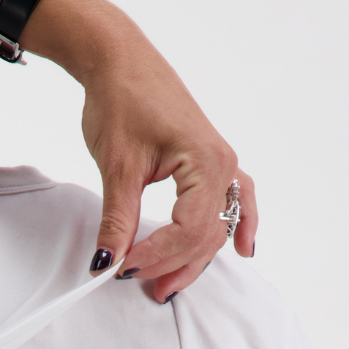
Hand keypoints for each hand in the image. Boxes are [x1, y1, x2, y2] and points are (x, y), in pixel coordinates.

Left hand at [32, 0, 257, 301]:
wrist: (120, 61)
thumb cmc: (121, 99)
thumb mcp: (116, 166)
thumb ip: (117, 220)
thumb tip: (106, 263)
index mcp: (205, 161)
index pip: (188, 230)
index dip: (156, 256)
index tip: (122, 268)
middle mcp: (223, 163)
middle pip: (205, 234)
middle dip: (173, 265)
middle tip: (139, 287)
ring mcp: (221, 163)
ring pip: (215, 226)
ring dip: (194, 258)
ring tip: (166, 286)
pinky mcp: (210, 163)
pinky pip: (234, 201)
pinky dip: (236, 225)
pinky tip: (242, 250)